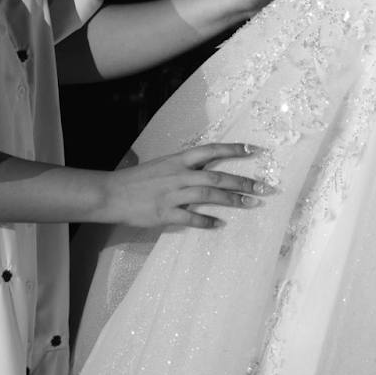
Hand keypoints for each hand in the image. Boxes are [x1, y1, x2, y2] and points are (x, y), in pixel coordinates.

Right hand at [100, 143, 269, 228]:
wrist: (111, 193)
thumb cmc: (137, 180)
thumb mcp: (162, 165)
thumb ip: (184, 168)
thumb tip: (206, 170)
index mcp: (177, 160)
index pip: (211, 151)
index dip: (234, 150)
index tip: (255, 150)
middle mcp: (178, 175)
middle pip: (217, 176)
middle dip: (243, 182)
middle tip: (264, 187)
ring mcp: (172, 194)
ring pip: (209, 195)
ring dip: (232, 200)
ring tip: (251, 204)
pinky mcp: (165, 213)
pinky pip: (191, 218)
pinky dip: (207, 221)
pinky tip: (219, 225)